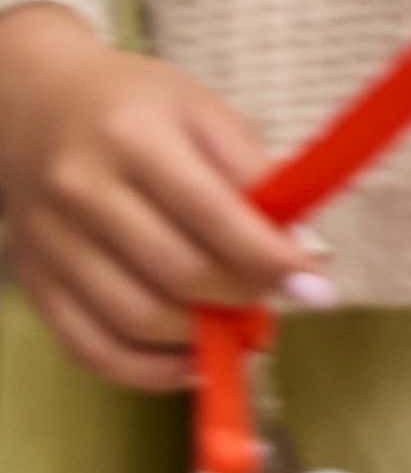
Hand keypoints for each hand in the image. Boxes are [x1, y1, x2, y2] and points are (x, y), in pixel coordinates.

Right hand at [0, 2, 292, 384]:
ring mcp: (48, 241)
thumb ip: (255, 175)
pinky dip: (147, 370)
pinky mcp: (32, 279)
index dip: (271, 260)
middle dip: (243, 296)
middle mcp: (80, 190)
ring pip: (136, 318)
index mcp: (132, 138)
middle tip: (278, 297)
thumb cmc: (136, 106)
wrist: (32, 102)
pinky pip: (89, 348)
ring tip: (241, 324)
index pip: (213, 214)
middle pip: (177, 272)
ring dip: (203, 336)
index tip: (316, 286)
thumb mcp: (203, 114)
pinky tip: (191, 361)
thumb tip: (306, 250)